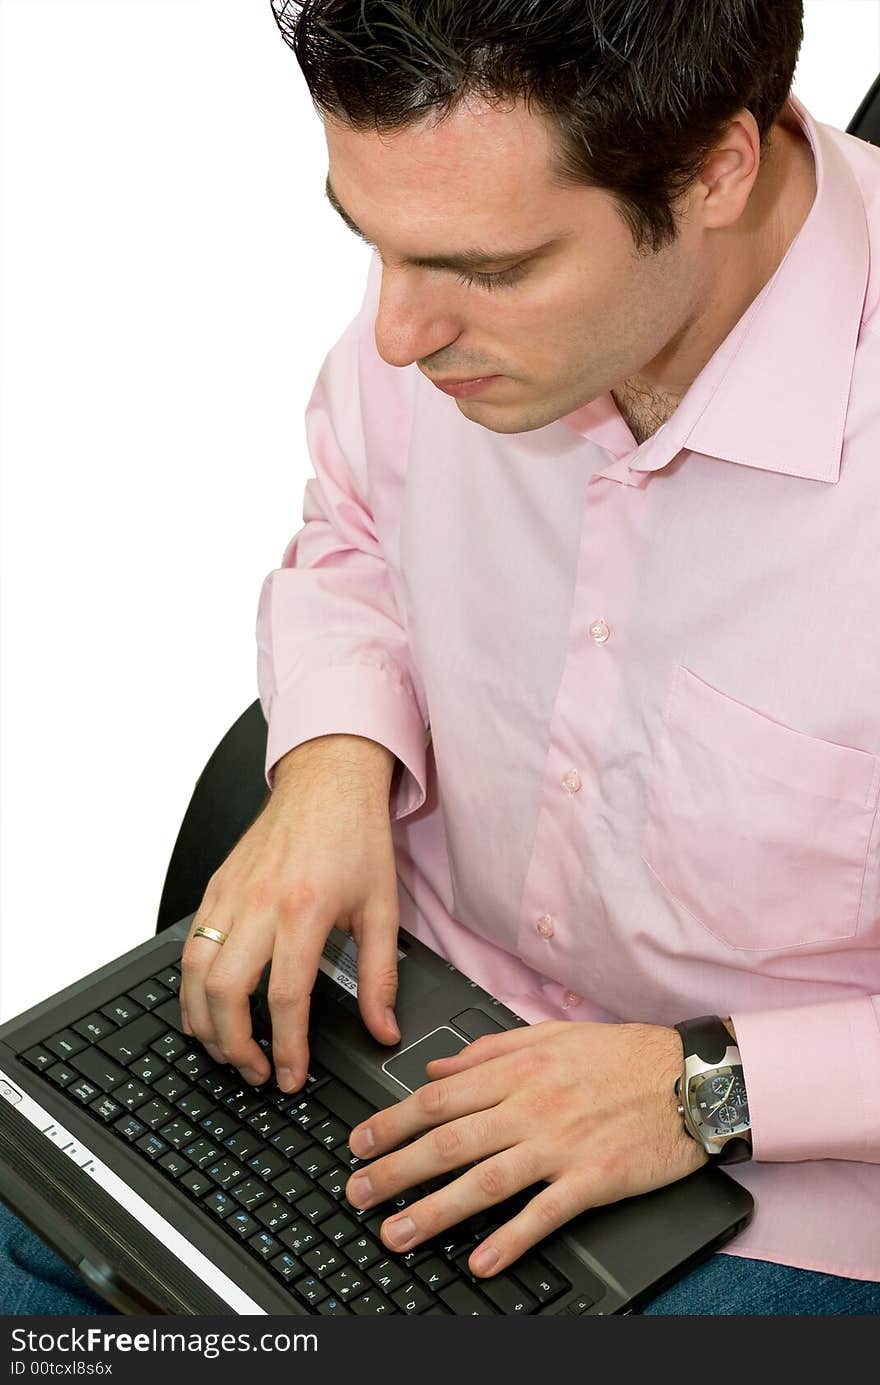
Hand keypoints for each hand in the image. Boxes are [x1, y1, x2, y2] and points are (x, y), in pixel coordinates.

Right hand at [178, 733, 400, 1091]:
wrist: (328, 779)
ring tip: (227, 1051)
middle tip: (256, 1072)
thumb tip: (383, 1029)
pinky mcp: (216, 886)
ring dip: (204, 1023)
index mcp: (304, 909)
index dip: (288, 1048)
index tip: (292, 1077)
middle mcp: (260, 902)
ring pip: (194, 973)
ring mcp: (231, 893)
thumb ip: (381, 976)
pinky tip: (204, 1009)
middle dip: (235, 1046)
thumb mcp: (383, 908)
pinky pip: (189, 946)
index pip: (285, 997)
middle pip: (226, 992)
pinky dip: (189, 987)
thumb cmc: (355, 837)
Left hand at [344, 1019, 705, 1277]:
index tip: (359, 1141)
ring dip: (435, 1211)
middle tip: (358, 1193)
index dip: (393, 1121)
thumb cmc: (622, 1054)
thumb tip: (436, 1065)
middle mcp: (532, 1106)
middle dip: (396, 1170)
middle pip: (449, 1141)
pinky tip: (480, 1260)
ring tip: (398, 1234)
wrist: (691, 1077)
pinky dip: (509, 1239)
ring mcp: (561, 1145)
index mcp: (519, 1069)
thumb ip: (488, 1049)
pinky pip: (543, 1213)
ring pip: (485, 1180)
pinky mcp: (593, 1179)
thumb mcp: (549, 1035)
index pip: (440, 1097)